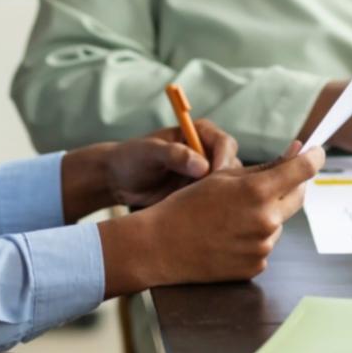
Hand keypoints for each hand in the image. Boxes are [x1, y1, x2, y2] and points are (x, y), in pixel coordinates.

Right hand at [98, 142, 323, 294]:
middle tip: (273, 180)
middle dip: (292, 185)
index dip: (314, 157)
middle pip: (298, 197)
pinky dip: (254, 237)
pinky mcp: (256, 266)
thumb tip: (297, 153)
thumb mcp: (222, 177)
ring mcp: (262, 246)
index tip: (318, 151)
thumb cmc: (187, 204)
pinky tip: (228, 235)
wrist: (161, 245)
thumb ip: (264, 167)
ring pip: (278, 221)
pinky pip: (264, 244)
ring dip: (266, 213)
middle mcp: (266, 220)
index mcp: (257, 191)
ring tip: (231, 215)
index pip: (302, 170)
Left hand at [105, 118, 240, 208]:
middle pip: (233, 165)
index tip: (214, 177)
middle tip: (213, 198)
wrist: (119, 182)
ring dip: (222, 198)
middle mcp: (207, 152)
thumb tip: (202, 165)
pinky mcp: (202, 194)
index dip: (223, 159)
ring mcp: (207, 175)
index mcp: (198, 133)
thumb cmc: (131, 159)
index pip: (224, 142)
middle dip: (228, 182)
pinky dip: (215, 210)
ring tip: (205, 210)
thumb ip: (173, 154)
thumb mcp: (148, 153)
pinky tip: (203, 219)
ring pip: (230, 187)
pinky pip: (218, 202)